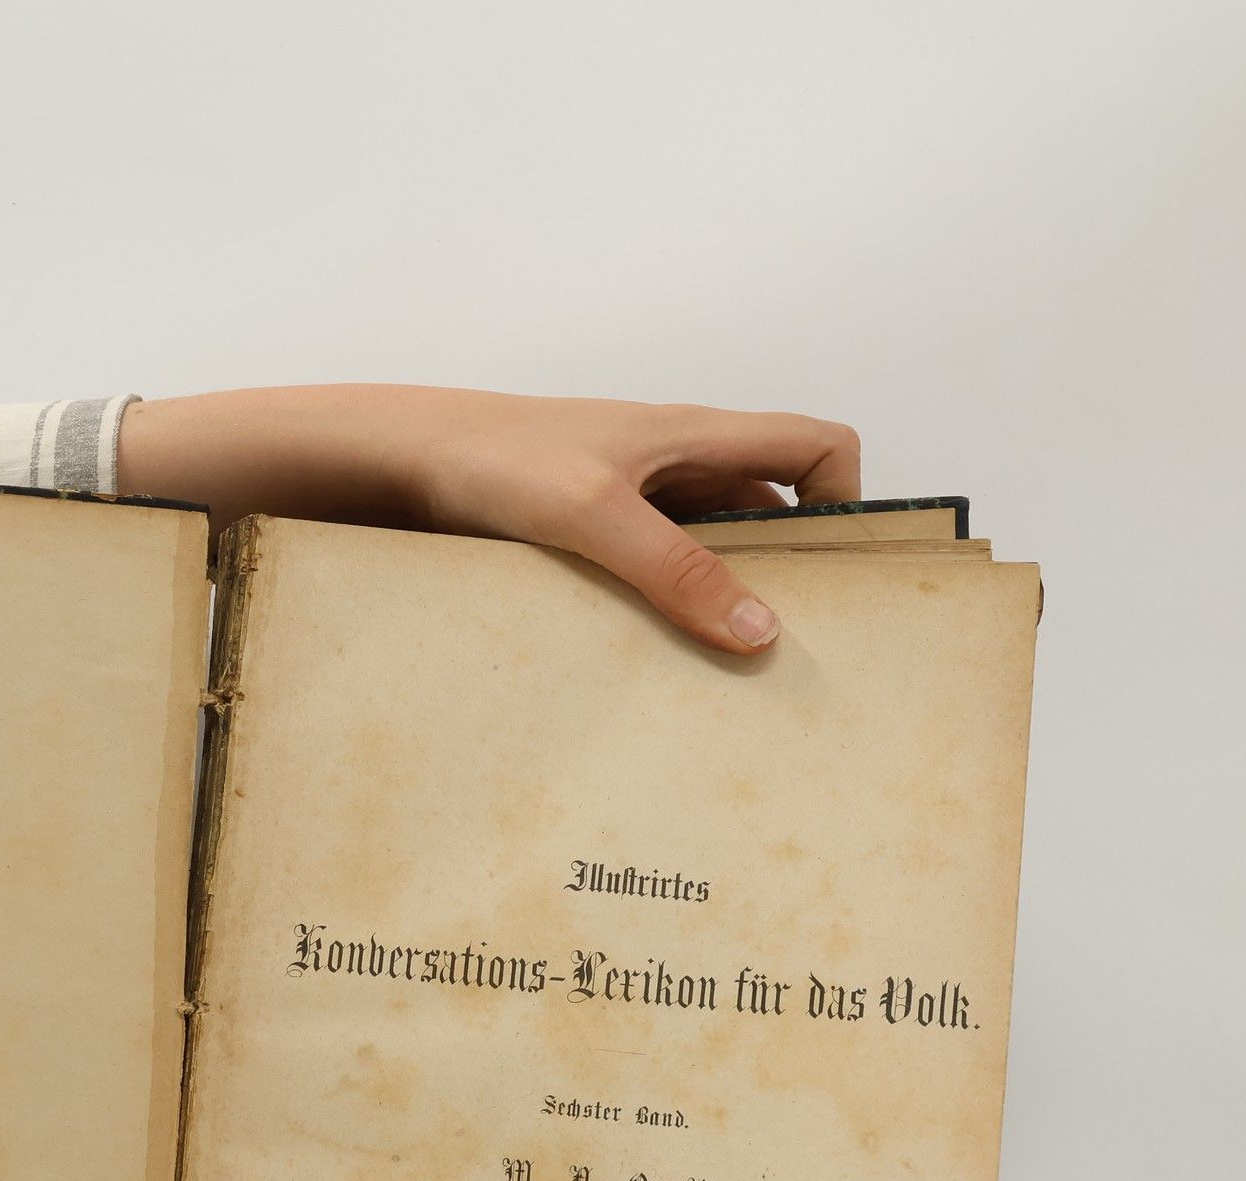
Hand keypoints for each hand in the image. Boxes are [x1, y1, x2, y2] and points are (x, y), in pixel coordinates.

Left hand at [118, 386, 861, 655]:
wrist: (399, 460)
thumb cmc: (494, 459)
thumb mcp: (595, 515)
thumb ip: (678, 570)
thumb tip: (762, 630)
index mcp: (695, 435)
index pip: (814, 445)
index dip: (846, 497)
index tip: (837, 569)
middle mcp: (672, 466)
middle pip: (766, 516)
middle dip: (783, 576)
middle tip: (787, 653)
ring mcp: (629, 504)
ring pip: (702, 555)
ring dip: (713, 605)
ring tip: (720, 679)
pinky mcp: (584, 539)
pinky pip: (645, 578)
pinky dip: (657, 615)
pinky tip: (646, 668)